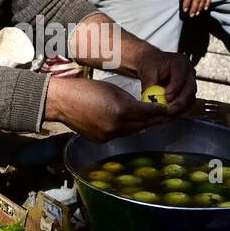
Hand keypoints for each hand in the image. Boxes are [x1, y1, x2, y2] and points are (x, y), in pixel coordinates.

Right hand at [44, 77, 167, 142]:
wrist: (63, 102)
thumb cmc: (86, 90)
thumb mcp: (113, 89)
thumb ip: (130, 100)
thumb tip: (142, 108)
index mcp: (122, 109)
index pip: (148, 112)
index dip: (159, 111)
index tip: (166, 109)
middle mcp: (117, 126)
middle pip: (142, 125)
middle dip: (152, 120)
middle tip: (161, 116)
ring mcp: (108, 135)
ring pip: (131, 132)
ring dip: (139, 125)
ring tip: (147, 120)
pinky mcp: (101, 141)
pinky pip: (119, 135)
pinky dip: (124, 130)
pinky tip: (126, 124)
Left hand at [135, 48, 195, 118]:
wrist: (154, 65)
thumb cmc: (151, 65)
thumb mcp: (147, 71)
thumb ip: (149, 83)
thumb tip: (149, 98)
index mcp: (180, 62)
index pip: (181, 76)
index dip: (175, 88)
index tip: (167, 98)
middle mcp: (189, 72)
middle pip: (190, 89)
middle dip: (180, 102)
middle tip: (169, 111)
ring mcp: (191, 83)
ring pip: (190, 98)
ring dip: (180, 109)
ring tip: (167, 116)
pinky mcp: (188, 93)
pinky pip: (187, 104)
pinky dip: (179, 111)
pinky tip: (169, 116)